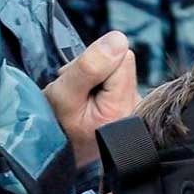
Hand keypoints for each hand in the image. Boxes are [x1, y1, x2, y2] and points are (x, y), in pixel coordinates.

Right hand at [44, 31, 140, 167]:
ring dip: (95, 78)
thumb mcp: (64, 94)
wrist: (57, 154)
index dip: (97, 63)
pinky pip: (117, 82)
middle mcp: (137, 109)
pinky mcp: (130, 107)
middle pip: (122, 63)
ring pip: (117, 71)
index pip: (123, 58)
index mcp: (124, 107)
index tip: (80, 83)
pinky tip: (89, 101)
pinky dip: (100, 86)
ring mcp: (135, 109)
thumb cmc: (56, 127)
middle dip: (96, 69)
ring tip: (80, 98)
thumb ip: (90, 67)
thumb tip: (119, 39)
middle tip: (77, 90)